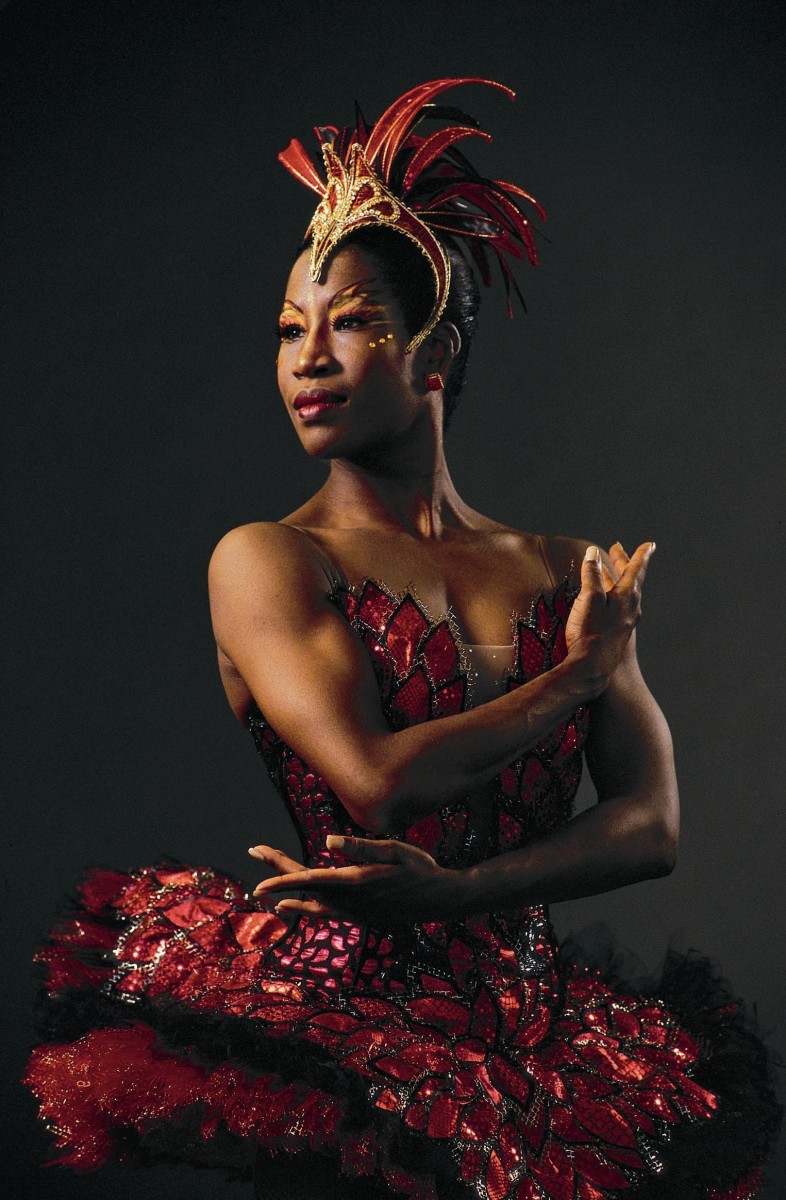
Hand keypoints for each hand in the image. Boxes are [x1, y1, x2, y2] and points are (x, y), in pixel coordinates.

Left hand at [248, 836, 462, 927]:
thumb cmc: (420, 869)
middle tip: (254, 851)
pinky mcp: (360, 917)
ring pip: (311, 901)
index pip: (309, 879)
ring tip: (263, 885)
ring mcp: (353, 912)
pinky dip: (305, 908)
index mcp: (354, 881)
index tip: (259, 880)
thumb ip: (360, 847)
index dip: (282, 877)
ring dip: (287, 890)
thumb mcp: (395, 850)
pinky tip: (291, 906)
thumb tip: (328, 840)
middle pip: (304, 886)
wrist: (441, 900)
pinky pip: (324, 913)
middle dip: (277, 869)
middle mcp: (349, 901)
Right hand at [564, 541, 654, 696]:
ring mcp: (625, 622)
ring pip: (622, 594)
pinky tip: (603, 600)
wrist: (592, 669)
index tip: (649, 544)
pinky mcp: (616, 634)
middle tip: (618, 549)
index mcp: (627, 596)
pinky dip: (610, 595)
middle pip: (629, 580)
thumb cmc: (591, 632)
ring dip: (613, 579)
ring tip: (605, 571)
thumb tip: (593, 553)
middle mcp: (631, 608)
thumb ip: (592, 574)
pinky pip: (616, 606)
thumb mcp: (589, 598)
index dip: (640, 555)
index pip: (635, 569)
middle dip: (622, 563)